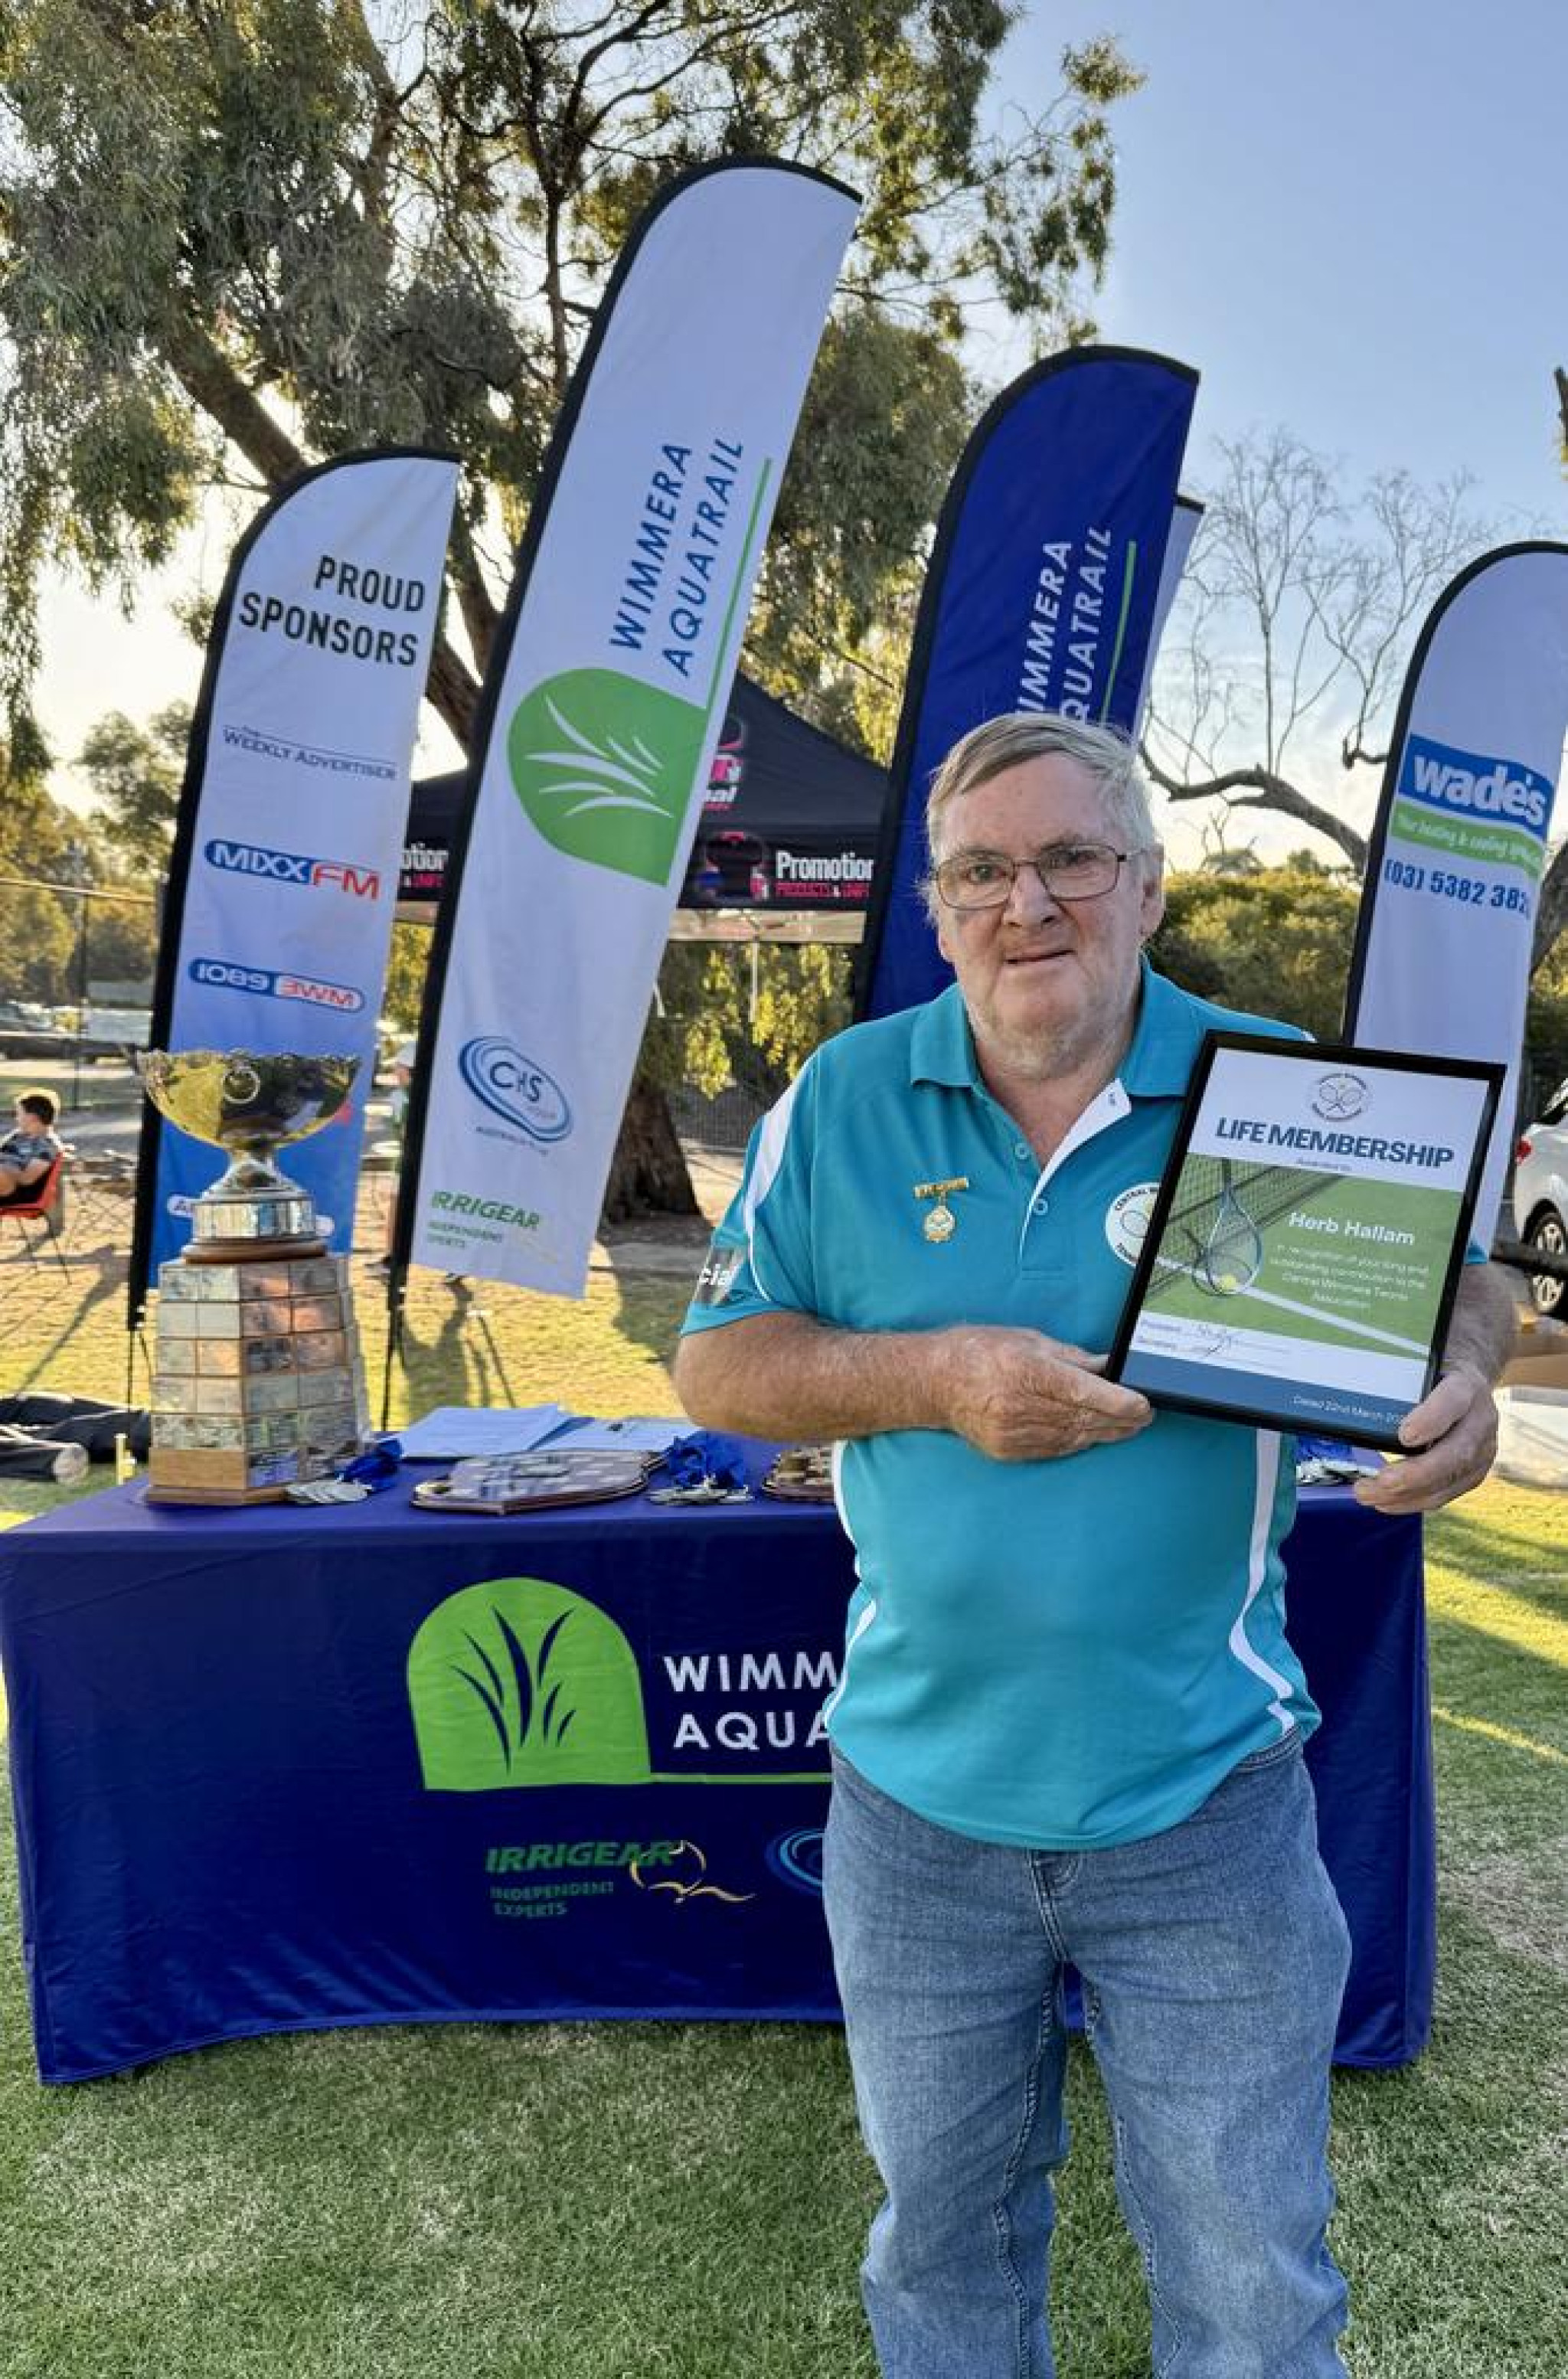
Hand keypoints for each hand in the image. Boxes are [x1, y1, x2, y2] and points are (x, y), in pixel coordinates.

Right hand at [938, 1325, 1153, 1461]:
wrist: (933, 1383)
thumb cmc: (978, 1352)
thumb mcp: (1027, 1340)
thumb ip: (1069, 1356)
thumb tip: (1106, 1365)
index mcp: (1025, 1371)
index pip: (1082, 1391)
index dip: (1118, 1401)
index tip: (1143, 1405)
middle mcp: (1019, 1405)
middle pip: (1083, 1417)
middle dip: (1119, 1419)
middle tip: (1144, 1416)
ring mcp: (1013, 1432)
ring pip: (1073, 1437)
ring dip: (1104, 1433)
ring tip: (1127, 1426)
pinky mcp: (1008, 1449)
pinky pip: (1054, 1449)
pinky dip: (1078, 1442)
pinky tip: (1093, 1435)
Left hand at [1352, 1362, 1497, 1514]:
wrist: (1471, 1388)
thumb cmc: (1435, 1376)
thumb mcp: (1423, 1365)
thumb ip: (1398, 1378)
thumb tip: (1350, 1391)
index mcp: (1467, 1385)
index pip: (1454, 1400)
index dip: (1432, 1420)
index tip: (1404, 1435)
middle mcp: (1481, 1420)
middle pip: (1456, 1453)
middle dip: (1416, 1473)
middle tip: (1381, 1482)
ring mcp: (1482, 1451)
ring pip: (1448, 1481)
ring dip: (1406, 1494)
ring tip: (1367, 1495)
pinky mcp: (1473, 1474)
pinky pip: (1444, 1494)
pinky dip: (1412, 1502)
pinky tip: (1384, 1502)